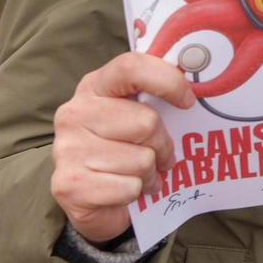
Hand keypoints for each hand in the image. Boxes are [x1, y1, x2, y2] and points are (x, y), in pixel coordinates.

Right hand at [51, 52, 193, 243]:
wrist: (84, 194)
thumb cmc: (118, 148)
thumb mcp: (132, 114)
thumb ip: (154, 98)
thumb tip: (194, 93)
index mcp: (94, 87)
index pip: (131, 68)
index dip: (167, 81)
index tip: (187, 101)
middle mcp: (75, 113)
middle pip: (146, 123)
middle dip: (163, 146)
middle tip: (161, 156)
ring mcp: (68, 149)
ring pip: (141, 161)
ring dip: (149, 174)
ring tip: (139, 175)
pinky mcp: (70, 185)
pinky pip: (129, 188)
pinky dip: (134, 193)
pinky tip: (122, 190)